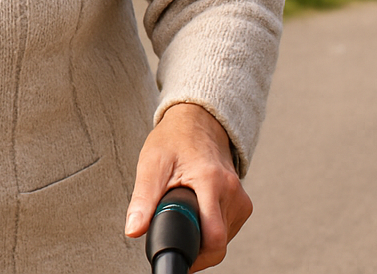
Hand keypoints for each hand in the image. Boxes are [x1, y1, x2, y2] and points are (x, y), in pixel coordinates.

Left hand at [125, 103, 250, 270]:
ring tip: (185, 214)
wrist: (198, 123)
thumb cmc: (174, 141)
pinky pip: (228, 230)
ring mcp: (241, 199)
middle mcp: (232, 192)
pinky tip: (197, 213)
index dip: (194, 254)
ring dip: (202, 236)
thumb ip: (143, 200)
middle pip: (217, 242)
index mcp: (211, 182)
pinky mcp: (243, 205)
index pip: (213, 237)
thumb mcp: (152, 165)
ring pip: (223, 239)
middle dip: (193, 243)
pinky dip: (211, 229)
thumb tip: (133, 230)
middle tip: (172, 229)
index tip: (176, 253)